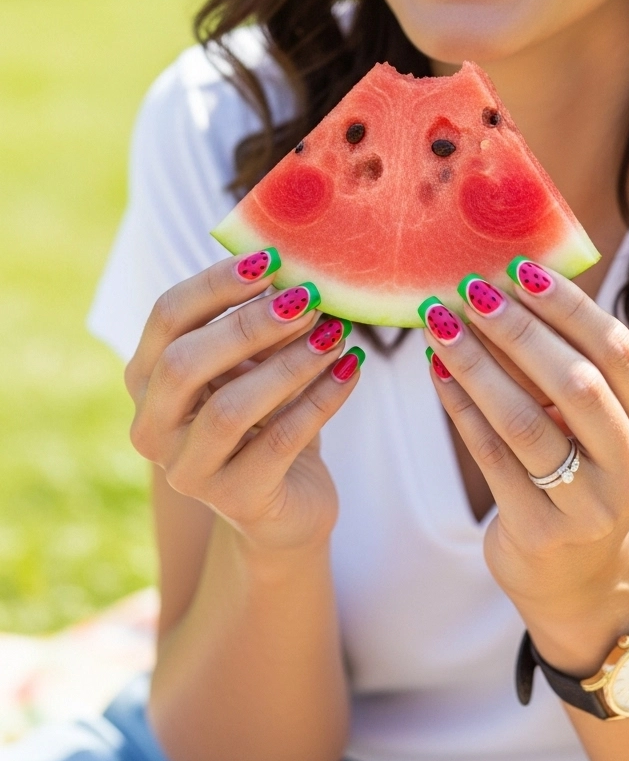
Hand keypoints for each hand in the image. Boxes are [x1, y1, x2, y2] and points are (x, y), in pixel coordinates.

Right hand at [125, 251, 363, 555]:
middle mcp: (152, 427)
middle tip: (308, 298)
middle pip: (184, 363)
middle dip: (248, 324)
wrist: (287, 502)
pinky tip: (350, 368)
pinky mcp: (236, 500)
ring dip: (289, 363)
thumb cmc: (265, 415)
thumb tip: (294, 269)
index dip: (215, 283)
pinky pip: (280, 441)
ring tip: (335, 333)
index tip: (271, 258)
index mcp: (146, 379)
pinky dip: (320, 399)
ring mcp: (189, 470)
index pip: (166, 317)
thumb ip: (258, 321)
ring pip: (231, 408)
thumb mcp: (253, 363)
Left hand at [421, 263, 628, 675]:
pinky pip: (491, 456)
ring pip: (525, 421)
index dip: (567, 306)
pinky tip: (436, 370)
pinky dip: (460, 406)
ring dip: (477, 364)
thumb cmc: (581, 467)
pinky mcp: (542, 532)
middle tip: (471, 291)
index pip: (616, 350)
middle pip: (575, 383)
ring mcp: (592, 507)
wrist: (575, 573)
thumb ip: (571, 361)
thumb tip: (508, 279)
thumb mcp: (598, 421)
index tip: (518, 269)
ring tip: (439, 323)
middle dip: (518, 331)